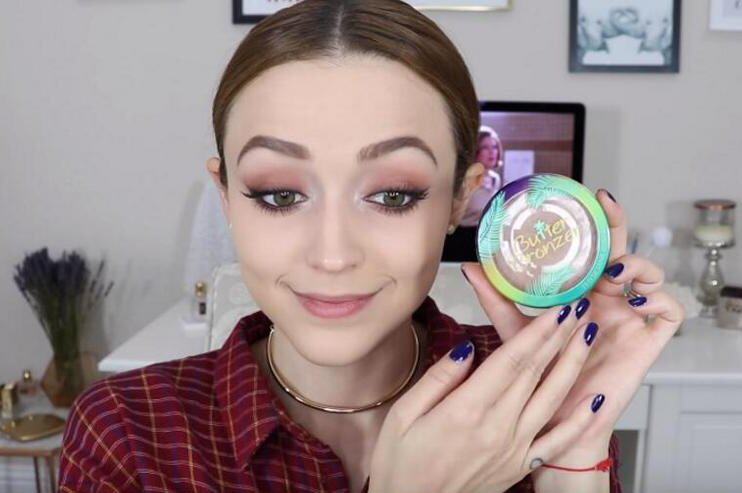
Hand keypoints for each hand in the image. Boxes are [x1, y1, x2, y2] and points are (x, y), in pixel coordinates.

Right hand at [368, 298, 608, 492]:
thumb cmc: (401, 461)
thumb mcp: (403, 414)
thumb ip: (439, 379)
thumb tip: (468, 349)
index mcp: (466, 409)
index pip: (511, 360)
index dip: (538, 332)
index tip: (557, 309)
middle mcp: (497, 427)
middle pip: (535, 373)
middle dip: (560, 337)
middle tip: (579, 308)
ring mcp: (513, 448)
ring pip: (551, 399)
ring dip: (573, 365)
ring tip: (589, 337)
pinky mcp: (519, 465)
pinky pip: (556, 441)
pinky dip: (579, 422)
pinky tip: (596, 401)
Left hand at [460, 188, 685, 459]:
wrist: (554, 417)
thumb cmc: (538, 372)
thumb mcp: (516, 329)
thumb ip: (497, 297)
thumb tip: (470, 266)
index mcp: (582, 291)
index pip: (595, 249)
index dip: (599, 222)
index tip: (591, 197)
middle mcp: (608, 299)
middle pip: (623, 252)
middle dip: (619, 227)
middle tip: (605, 209)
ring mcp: (630, 317)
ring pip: (650, 276)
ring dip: (637, 264)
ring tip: (613, 272)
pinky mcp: (648, 339)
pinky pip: (670, 311)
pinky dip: (661, 298)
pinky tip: (638, 298)